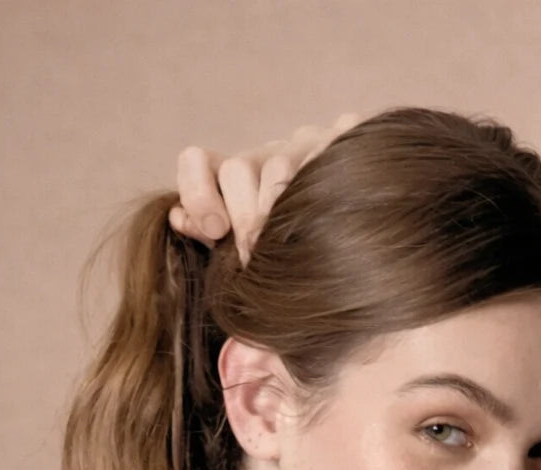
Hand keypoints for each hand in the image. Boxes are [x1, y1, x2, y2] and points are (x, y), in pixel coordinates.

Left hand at [168, 111, 363, 264]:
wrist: (363, 222)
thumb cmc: (294, 244)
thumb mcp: (247, 241)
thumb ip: (211, 232)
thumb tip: (177, 219)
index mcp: (236, 177)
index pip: (197, 162)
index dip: (197, 193)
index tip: (214, 231)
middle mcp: (265, 156)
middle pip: (237, 170)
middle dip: (242, 218)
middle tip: (253, 257)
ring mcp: (305, 147)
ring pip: (276, 169)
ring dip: (275, 212)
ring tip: (284, 249)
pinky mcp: (342, 142)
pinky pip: (324, 156)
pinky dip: (318, 183)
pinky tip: (324, 210)